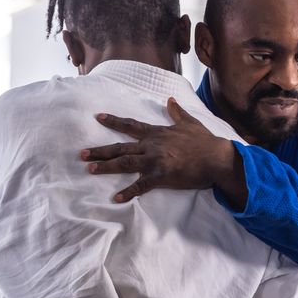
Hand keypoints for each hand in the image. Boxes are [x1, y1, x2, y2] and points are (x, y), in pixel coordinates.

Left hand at [80, 98, 246, 207]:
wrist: (216, 157)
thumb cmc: (205, 141)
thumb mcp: (190, 123)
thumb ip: (177, 112)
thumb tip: (171, 99)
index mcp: (157, 134)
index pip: (131, 125)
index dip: (114, 121)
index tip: (99, 117)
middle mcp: (151, 145)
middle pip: (120, 147)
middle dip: (100, 150)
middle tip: (81, 153)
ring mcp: (155, 160)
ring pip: (125, 162)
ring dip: (106, 166)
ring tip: (89, 169)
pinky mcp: (161, 175)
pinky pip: (141, 185)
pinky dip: (128, 192)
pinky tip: (116, 198)